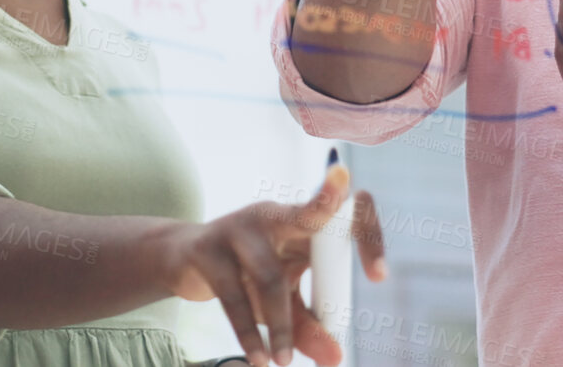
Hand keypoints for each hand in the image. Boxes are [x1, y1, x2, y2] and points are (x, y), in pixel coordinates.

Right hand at [160, 170, 386, 366]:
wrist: (184, 260)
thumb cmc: (246, 276)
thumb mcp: (284, 302)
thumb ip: (309, 327)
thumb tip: (335, 359)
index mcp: (302, 222)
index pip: (346, 212)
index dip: (368, 238)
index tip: (378, 278)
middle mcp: (274, 215)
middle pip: (312, 213)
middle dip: (332, 214)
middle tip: (369, 264)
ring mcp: (238, 227)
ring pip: (270, 278)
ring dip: (281, 326)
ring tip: (284, 362)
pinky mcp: (207, 248)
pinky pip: (234, 296)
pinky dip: (249, 333)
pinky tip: (259, 359)